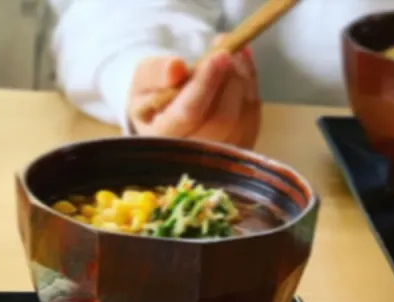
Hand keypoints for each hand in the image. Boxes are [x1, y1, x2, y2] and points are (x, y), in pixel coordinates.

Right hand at [127, 39, 260, 148]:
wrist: (162, 119)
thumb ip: (154, 73)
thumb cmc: (150, 101)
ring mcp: (218, 158)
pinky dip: (251, 86)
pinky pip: (252, 117)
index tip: (219, 55)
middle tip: (226, 51)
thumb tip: (176, 68)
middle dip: (230, 80)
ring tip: (232, 53)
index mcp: (160, 140)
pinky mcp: (238, 149)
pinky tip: (241, 66)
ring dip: (243, 80)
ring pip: (242, 119)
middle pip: (222, 120)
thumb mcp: (141, 82)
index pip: (187, 114)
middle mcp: (190, 157)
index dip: (205, 84)